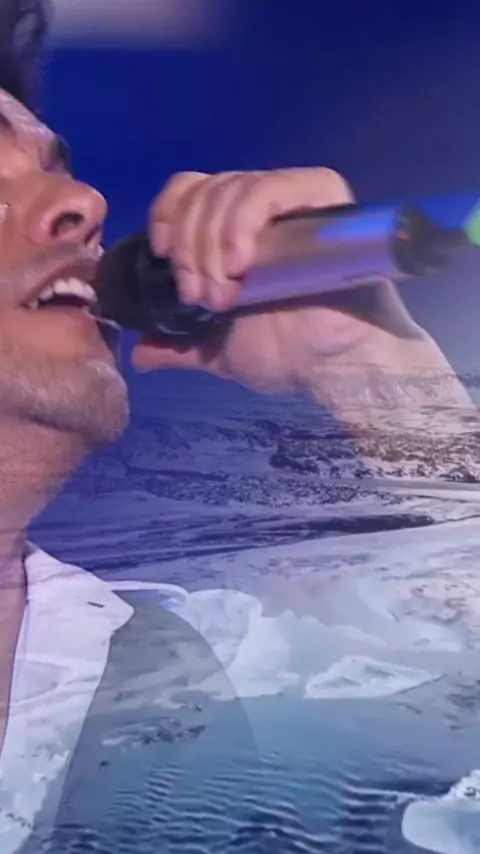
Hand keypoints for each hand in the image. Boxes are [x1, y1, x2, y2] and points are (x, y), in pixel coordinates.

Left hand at [131, 168, 433, 395]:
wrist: (332, 367)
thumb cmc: (284, 353)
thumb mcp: (216, 350)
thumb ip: (178, 347)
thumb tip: (140, 355)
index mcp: (235, 231)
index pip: (191, 189)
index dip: (168, 213)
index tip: (160, 253)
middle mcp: (261, 209)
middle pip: (205, 190)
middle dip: (189, 246)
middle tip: (198, 296)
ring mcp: (291, 201)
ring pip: (231, 188)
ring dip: (211, 244)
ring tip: (223, 295)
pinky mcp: (321, 199)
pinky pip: (269, 188)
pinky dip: (242, 221)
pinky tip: (241, 261)